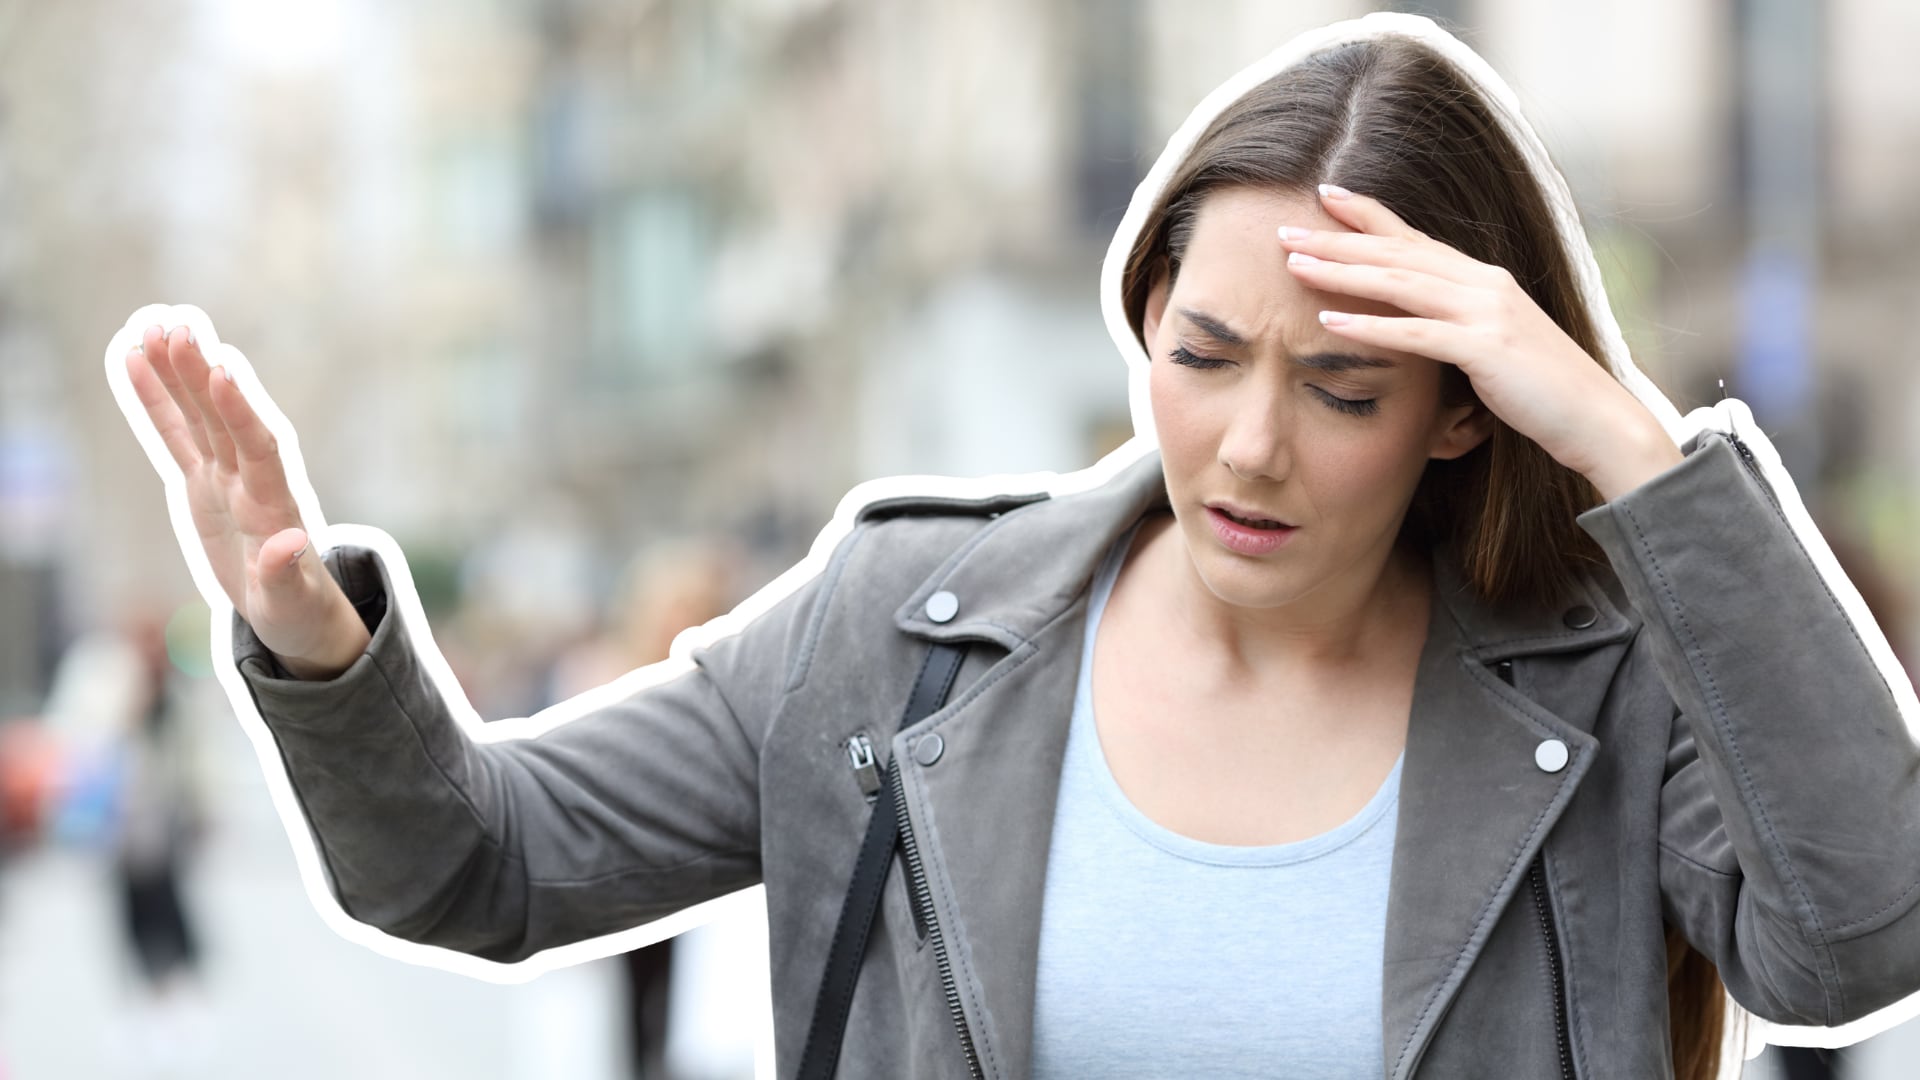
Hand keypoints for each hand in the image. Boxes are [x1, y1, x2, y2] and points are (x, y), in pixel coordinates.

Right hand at [123, 325, 369, 678]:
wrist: (294, 610)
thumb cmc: (297, 608)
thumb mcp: (291, 601)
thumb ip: (285, 573)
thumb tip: (290, 544)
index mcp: (274, 505)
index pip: (258, 448)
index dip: (241, 412)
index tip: (223, 371)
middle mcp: (250, 480)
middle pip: (223, 421)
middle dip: (201, 377)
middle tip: (178, 329)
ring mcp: (225, 477)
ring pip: (198, 418)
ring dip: (178, 375)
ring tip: (154, 328)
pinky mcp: (203, 483)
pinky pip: (175, 436)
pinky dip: (157, 401)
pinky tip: (135, 360)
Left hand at [1278, 185, 1681, 501]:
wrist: (1598, 419)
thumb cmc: (1543, 392)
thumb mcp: (1495, 346)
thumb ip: (1457, 326)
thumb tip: (1418, 323)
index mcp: (1484, 280)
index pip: (1415, 240)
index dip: (1369, 216)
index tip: (1326, 197)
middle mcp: (1484, 284)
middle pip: (1396, 254)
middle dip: (1337, 240)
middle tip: (1285, 231)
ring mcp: (1487, 313)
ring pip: (1399, 283)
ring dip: (1342, 272)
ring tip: (1294, 266)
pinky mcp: (1486, 349)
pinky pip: (1416, 333)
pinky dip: (1370, 326)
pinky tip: (1329, 322)